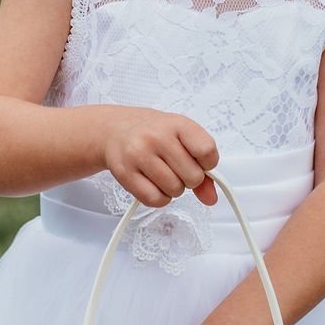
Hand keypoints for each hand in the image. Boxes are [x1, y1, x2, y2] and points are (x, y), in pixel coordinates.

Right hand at [102, 109, 218, 208]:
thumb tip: (211, 198)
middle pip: (193, 177)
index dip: (208, 164)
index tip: (199, 162)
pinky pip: (155, 200)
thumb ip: (201, 165)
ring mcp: (139, 155)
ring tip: (163, 174)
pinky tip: (153, 184)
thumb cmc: (152, 132)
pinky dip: (159, 198)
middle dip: (189, 179)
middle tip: (177, 169)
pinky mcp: (125, 174)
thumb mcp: (180, 137)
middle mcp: (157, 137)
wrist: (114, 128)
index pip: (207, 151)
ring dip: (173, 189)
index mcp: (176, 123)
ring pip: (175, 190)